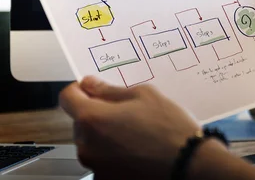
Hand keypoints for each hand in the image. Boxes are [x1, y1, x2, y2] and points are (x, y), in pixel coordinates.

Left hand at [59, 77, 215, 179]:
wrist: (187, 163)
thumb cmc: (169, 128)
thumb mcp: (144, 95)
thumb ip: (111, 90)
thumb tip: (90, 84)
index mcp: (92, 118)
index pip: (67, 97)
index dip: (79, 89)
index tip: (93, 89)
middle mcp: (86, 145)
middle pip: (81, 122)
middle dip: (98, 114)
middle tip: (127, 113)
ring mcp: (95, 166)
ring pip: (92, 142)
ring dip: (106, 135)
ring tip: (136, 133)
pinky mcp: (105, 179)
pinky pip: (102, 160)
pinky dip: (114, 154)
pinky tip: (136, 150)